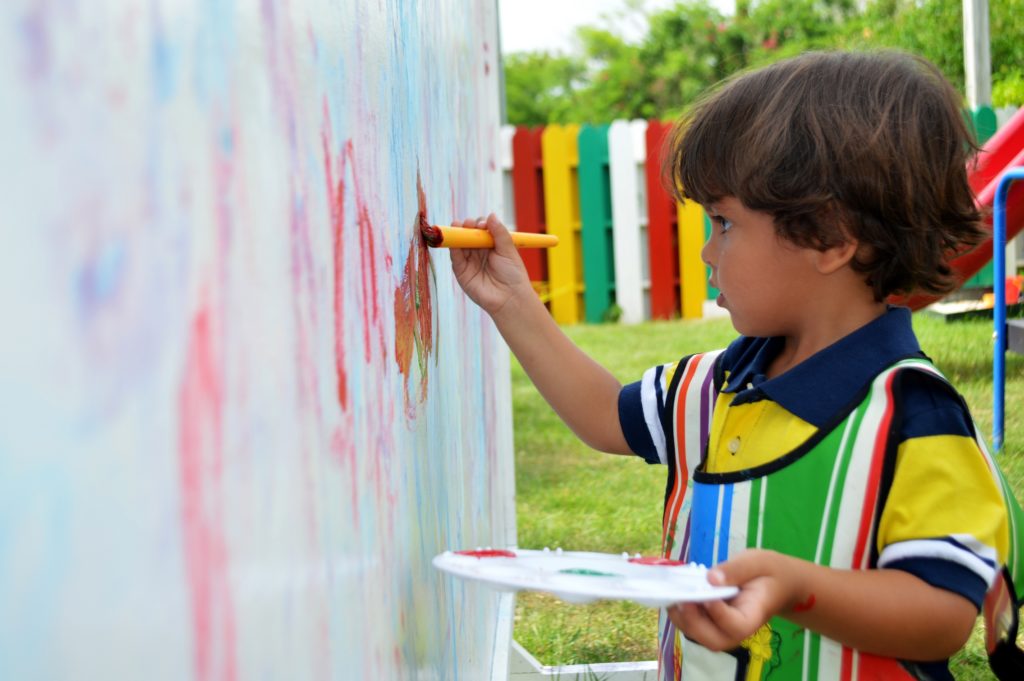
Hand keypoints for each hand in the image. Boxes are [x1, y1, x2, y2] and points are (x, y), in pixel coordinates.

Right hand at [449, 214, 532, 315]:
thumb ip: (499, 233)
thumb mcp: (508, 250)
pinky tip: (454, 241)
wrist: (510, 298)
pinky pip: (455, 258)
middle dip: (466, 226)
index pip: (481, 228)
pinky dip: (453, 248)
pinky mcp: (462, 271)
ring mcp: (469, 261)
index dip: (479, 223)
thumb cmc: (513, 275)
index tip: (483, 224)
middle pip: (468, 233)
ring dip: (457, 234)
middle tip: (469, 225)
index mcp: (491, 244)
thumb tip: (491, 215)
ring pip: (459, 243)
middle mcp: (478, 251)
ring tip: (457, 226)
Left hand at [668, 550, 800, 651]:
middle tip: (681, 599)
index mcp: (754, 615)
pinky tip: (675, 594)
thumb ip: (736, 570)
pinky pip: (695, 625)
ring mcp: (724, 628)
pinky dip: (682, 614)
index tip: (707, 596)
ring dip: (683, 619)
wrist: (777, 582)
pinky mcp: (714, 622)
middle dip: (694, 623)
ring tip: (672, 596)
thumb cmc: (769, 571)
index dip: (719, 615)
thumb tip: (710, 579)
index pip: (736, 625)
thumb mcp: (756, 562)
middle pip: (715, 640)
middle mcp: (738, 629)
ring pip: (701, 636)